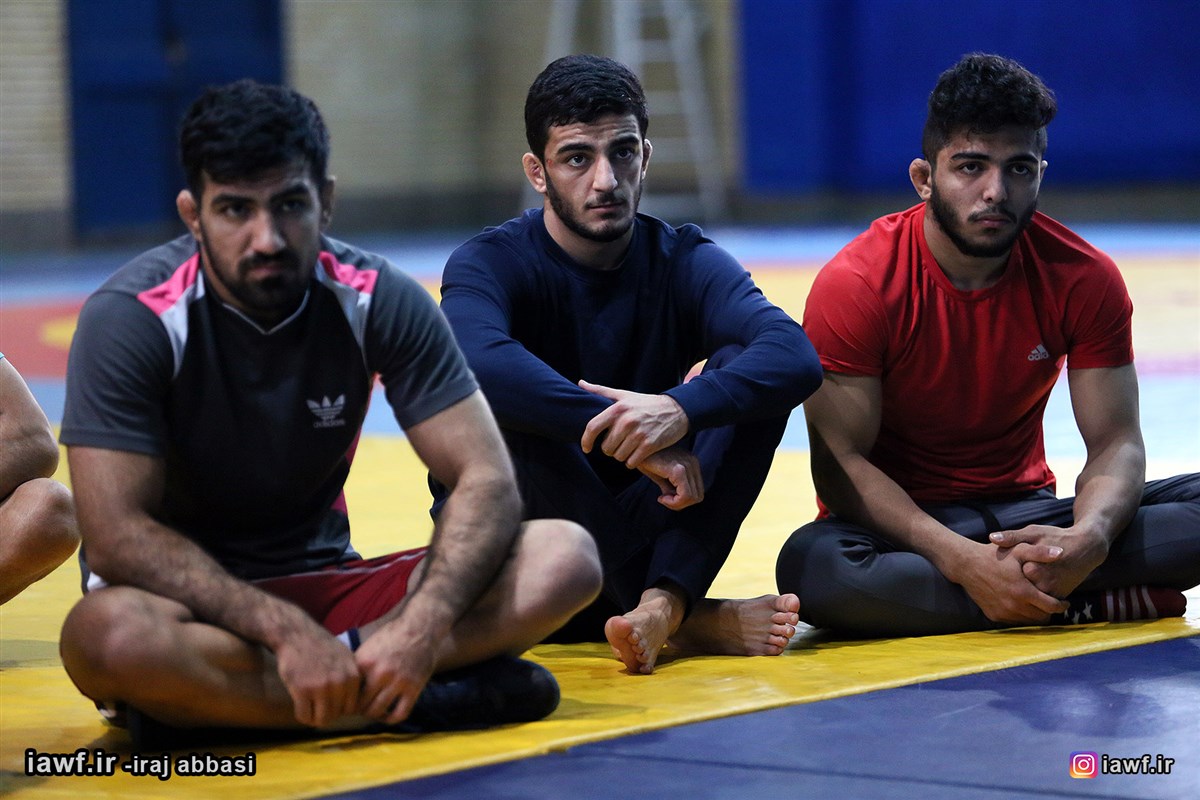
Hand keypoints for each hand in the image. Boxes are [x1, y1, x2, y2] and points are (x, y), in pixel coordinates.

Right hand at [274, 626, 362, 727]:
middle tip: (316, 707)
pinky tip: (299, 708)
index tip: (329, 705)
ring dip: (314, 718)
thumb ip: (350, 678)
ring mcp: (321, 687)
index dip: (339, 709)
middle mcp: (340, 683)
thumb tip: (354, 704)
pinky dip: (302, 716)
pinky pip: (304, 715)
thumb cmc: (320, 646)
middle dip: (326, 714)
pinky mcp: (302, 690)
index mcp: (353, 676)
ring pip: (321, 719)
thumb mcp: (345, 658)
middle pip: (336, 715)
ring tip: (308, 710)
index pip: (351, 708)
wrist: (297, 634)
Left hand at [353, 622, 436, 724]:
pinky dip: (391, 719)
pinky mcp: (414, 688)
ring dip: (372, 715)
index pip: (347, 690)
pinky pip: (400, 713)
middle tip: (358, 709)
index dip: (344, 699)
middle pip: (360, 704)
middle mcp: (379, 673)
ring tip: (372, 712)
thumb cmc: (392, 636)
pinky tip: (388, 715)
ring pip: (377, 711)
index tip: (346, 701)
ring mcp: (398, 682)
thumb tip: (342, 685)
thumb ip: (358, 665)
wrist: (420, 628)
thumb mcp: (369, 646)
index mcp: (364, 662)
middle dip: (357, 709)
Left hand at [579, 380, 688, 466]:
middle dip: (611, 449)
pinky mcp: (650, 445)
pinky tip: (638, 454)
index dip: (586, 440)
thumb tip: (580, 383)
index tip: (586, 448)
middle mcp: (626, 421)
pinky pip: (632, 462)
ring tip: (629, 447)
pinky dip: (633, 461)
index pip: (592, 427)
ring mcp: (638, 434)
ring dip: (622, 456)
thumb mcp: (624, 395)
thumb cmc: (647, 403)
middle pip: (606, 447)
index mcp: (618, 408)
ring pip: (619, 456)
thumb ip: (601, 391)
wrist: (676, 410)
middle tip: (620, 443)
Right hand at [636, 446, 702, 509]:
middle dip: (680, 504)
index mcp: (691, 462)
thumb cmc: (646, 460)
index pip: (698, 491)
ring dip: (676, 504)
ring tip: (662, 498)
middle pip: (698, 497)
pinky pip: (684, 496)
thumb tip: (678, 505)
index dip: (683, 501)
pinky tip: (661, 498)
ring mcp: (687, 465)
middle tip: (664, 499)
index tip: (666, 498)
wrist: (634, 450)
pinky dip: (674, 502)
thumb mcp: (662, 476)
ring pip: (692, 498)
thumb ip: (673, 488)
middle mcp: (693, 462)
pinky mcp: (678, 470)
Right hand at [951, 539, 1069, 624]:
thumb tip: (1061, 552)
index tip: (1064, 601)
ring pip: (1028, 622)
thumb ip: (1040, 552)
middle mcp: (1014, 606)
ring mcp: (1003, 612)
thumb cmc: (994, 555)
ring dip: (1035, 614)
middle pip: (1042, 618)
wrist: (966, 565)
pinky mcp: (994, 615)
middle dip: (1049, 611)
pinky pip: (1014, 621)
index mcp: (1023, 591)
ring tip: (1037, 604)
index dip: (1061, 605)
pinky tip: (1021, 604)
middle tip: (1050, 602)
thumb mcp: (1018, 550)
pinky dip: (1021, 616)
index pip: (1052, 607)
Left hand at [990, 524, 1108, 597]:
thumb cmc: (1056, 537)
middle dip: (1015, 580)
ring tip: (1027, 576)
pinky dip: (1036, 594)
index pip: (1009, 575)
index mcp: (1032, 568)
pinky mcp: (1060, 597)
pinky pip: (1041, 601)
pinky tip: (1034, 583)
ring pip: (1030, 597)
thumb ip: (1012, 537)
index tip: (1009, 562)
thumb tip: (992, 538)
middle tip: (1020, 568)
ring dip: (1025, 589)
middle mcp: (1042, 585)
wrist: (1086, 548)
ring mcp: (1052, 594)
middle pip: (1019, 587)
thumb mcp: (1034, 532)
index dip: (1007, 568)